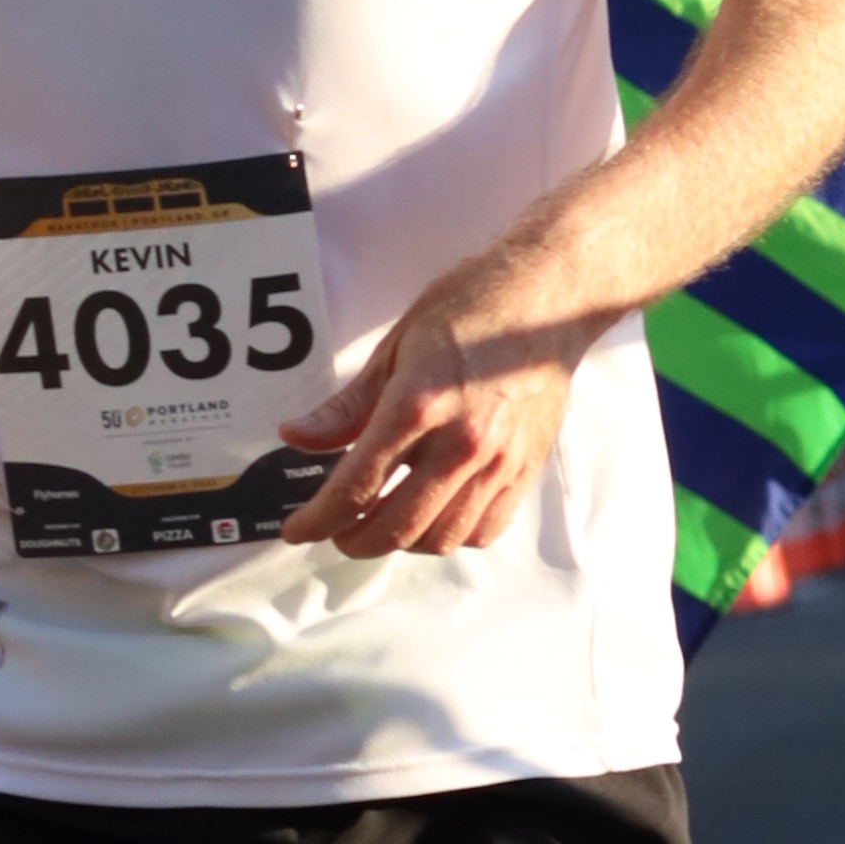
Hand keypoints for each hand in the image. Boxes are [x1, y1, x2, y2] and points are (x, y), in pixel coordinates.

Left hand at [276, 254, 578, 553]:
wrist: (549, 300)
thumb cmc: (469, 310)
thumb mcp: (394, 349)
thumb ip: (346, 406)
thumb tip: (296, 437)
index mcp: (418, 405)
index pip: (356, 485)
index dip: (318, 519)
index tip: (296, 530)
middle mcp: (462, 443)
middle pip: (397, 526)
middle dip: (353, 540)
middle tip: (335, 530)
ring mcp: (500, 461)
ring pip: (442, 538)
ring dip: (401, 543)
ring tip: (381, 522)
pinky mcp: (526, 469)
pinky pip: (484, 529)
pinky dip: (450, 535)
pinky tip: (432, 514)